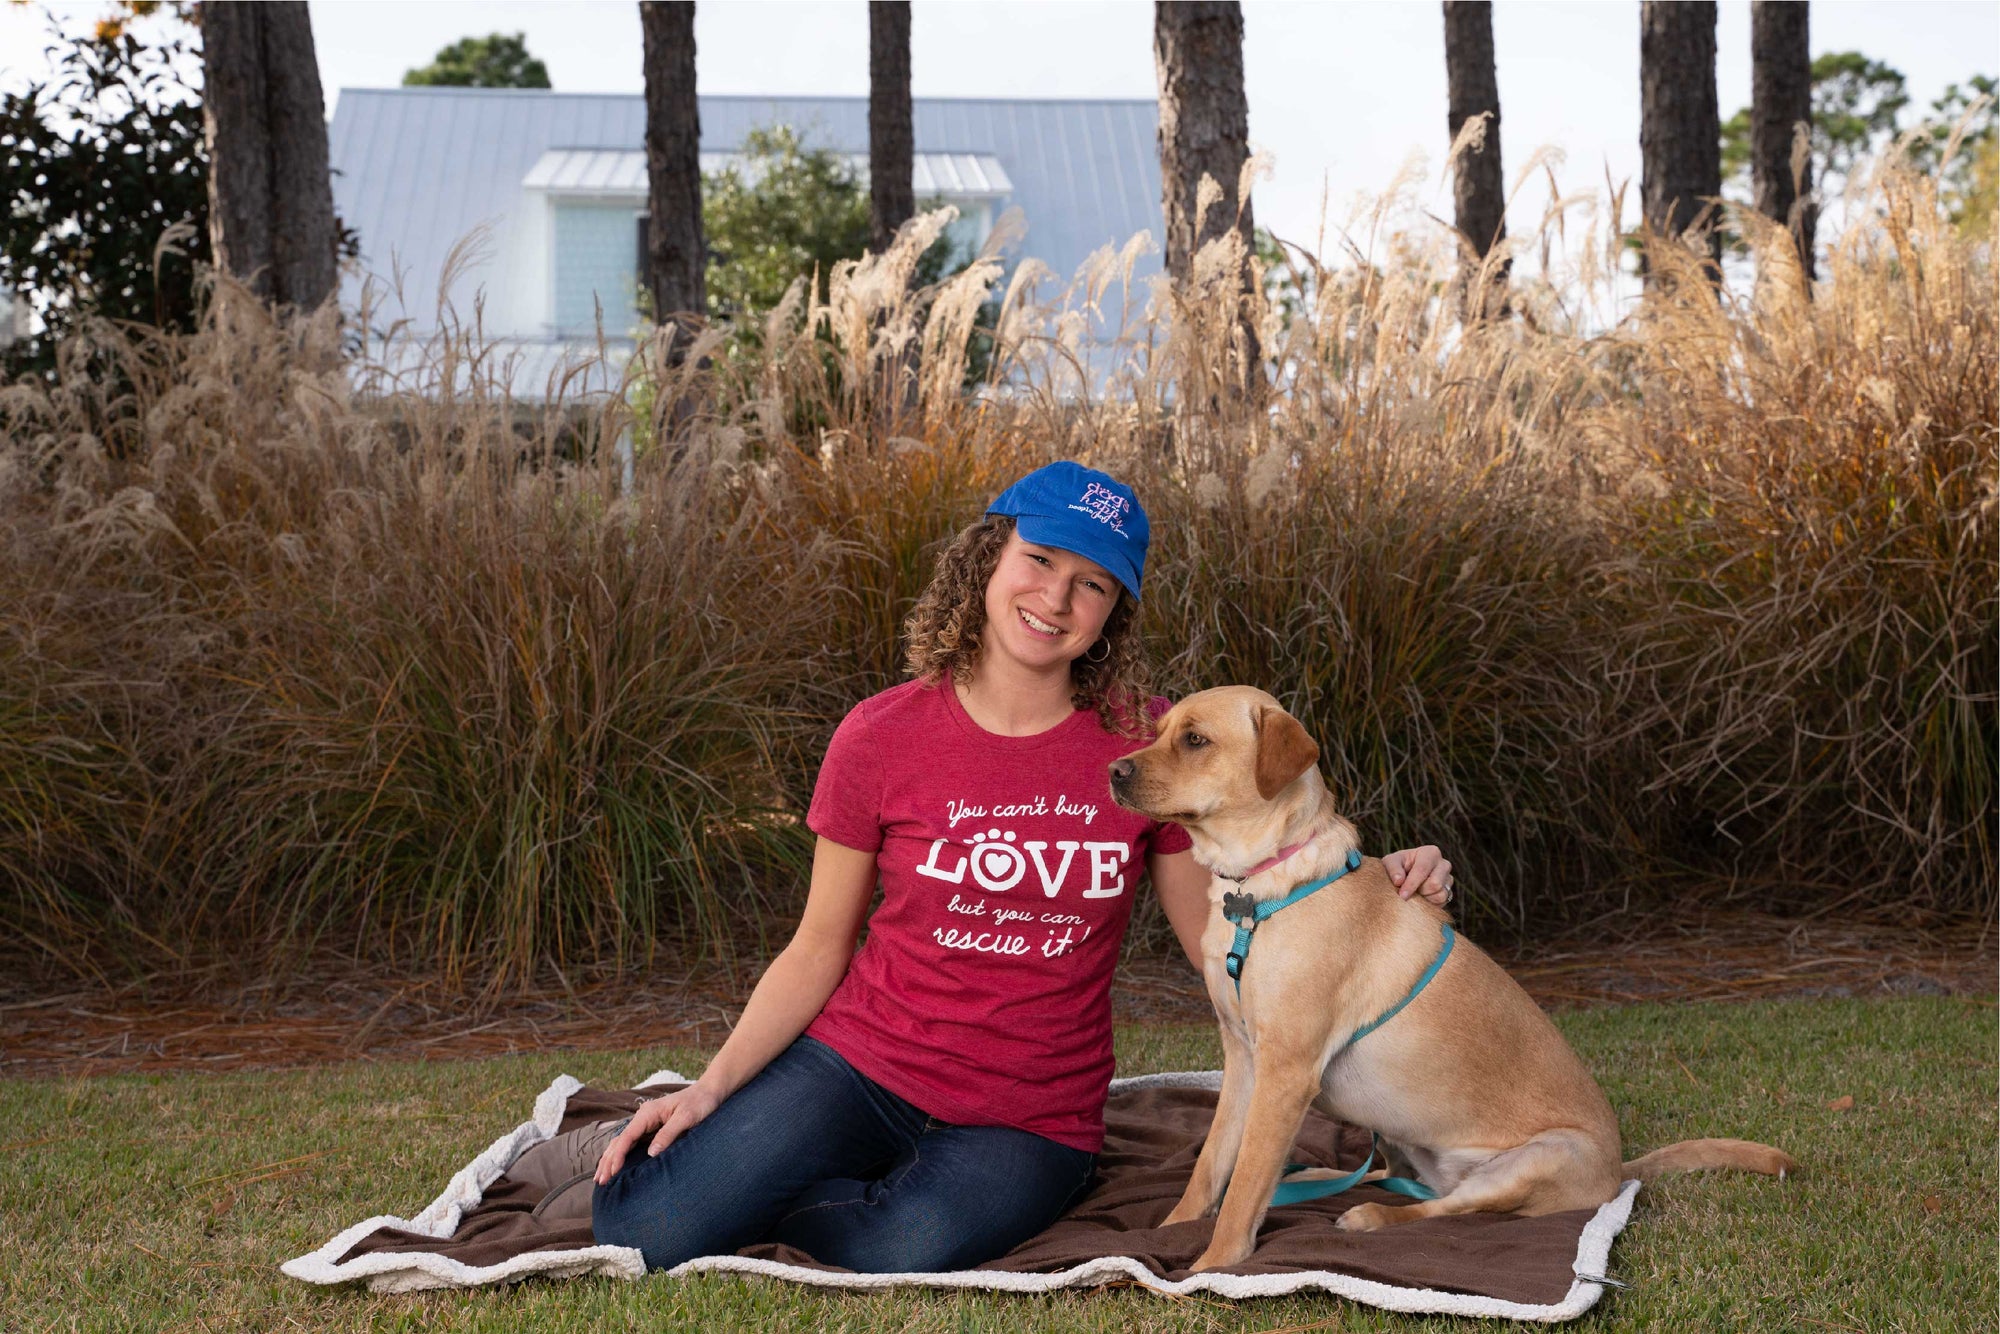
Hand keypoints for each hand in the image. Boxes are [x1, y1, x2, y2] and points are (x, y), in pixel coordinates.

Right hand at [594, 1083, 722, 1184]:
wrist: (709, 1092)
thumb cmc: (699, 1103)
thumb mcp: (686, 1118)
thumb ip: (668, 1134)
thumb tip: (651, 1153)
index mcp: (648, 1113)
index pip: (627, 1137)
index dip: (617, 1156)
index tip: (612, 1172)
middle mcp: (643, 1117)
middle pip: (619, 1141)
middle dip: (608, 1160)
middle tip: (599, 1181)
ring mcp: (646, 1123)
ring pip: (622, 1142)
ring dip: (610, 1159)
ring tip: (601, 1177)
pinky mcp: (652, 1129)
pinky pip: (632, 1143)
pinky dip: (621, 1155)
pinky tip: (616, 1165)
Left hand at [1382, 845, 1453, 908]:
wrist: (1404, 875)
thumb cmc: (1397, 866)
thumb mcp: (1390, 862)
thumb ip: (1393, 869)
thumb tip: (1399, 881)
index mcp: (1430, 853)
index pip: (1422, 870)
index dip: (1411, 884)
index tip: (1402, 895)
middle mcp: (1443, 864)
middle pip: (1435, 884)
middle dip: (1419, 891)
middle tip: (1407, 891)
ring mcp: (1448, 879)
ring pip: (1440, 895)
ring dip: (1425, 898)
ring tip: (1415, 892)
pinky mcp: (1449, 892)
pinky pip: (1442, 902)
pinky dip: (1429, 903)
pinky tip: (1421, 897)